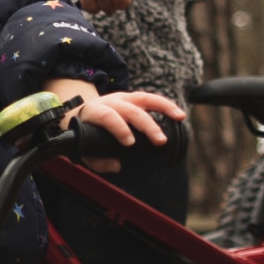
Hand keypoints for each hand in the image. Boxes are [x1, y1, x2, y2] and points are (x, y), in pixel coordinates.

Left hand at [45, 78, 182, 172]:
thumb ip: (97, 160)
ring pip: (144, 98)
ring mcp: (123, 97)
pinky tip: (179, 114)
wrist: (83, 115)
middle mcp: (109, 102)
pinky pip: (152, 99)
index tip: (130, 143)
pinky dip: (166, 105)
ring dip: (164, 107)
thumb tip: (115, 165)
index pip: (107, 117)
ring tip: (180, 118)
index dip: (119, 129)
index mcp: (94, 112)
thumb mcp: (85, 148)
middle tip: (160, 141)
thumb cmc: (86, 134)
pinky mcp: (134, 98)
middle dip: (147, 125)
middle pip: (130, 110)